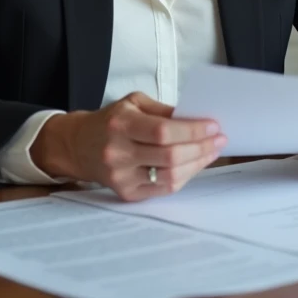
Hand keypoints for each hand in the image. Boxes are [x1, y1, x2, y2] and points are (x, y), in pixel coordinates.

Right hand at [30, 92, 226, 200]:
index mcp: (120, 125)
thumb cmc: (110, 121)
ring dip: (197, 164)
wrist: (78, 146)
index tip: (213, 126)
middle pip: (169, 156)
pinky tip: (194, 165)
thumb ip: (164, 111)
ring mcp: (121, 177)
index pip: (162, 131)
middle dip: (201, 147)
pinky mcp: (127, 193)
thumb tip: (196, 119)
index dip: (192, 130)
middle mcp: (118, 153)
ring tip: (211, 152)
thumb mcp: (133, 103)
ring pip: (170, 176)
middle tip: (219, 139)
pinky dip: (184, 176)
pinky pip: (164, 189)